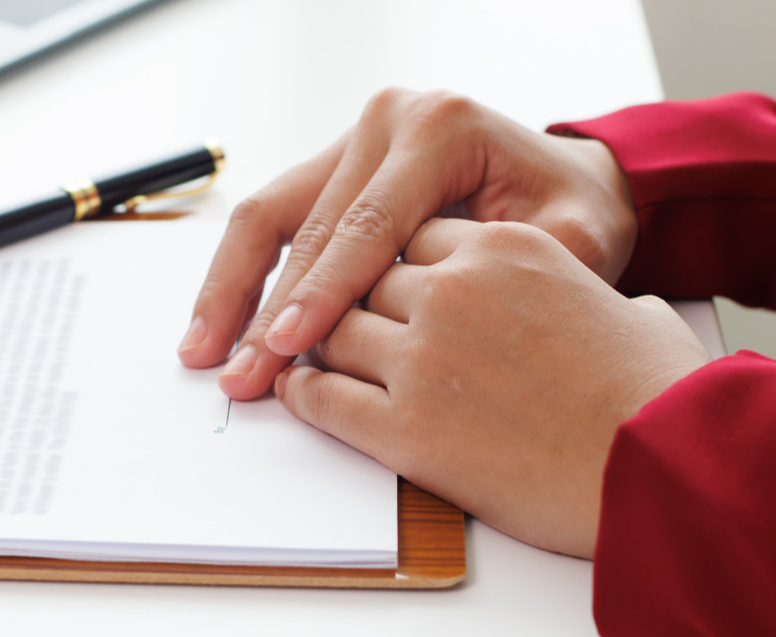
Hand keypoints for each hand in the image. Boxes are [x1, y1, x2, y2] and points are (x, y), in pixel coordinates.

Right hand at [177, 87, 637, 399]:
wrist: (562, 178)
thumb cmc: (570, 210)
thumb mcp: (574, 236)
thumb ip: (515, 270)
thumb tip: (427, 318)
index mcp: (438, 129)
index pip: (365, 223)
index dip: (323, 292)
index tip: (288, 349)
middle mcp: (386, 123)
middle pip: (306, 222)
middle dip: (266, 307)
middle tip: (239, 374)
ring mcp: (352, 140)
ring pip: (269, 215)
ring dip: (231, 289)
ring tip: (201, 353)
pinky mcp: (333, 166)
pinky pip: (276, 221)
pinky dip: (245, 277)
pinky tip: (221, 327)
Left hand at [274, 219, 710, 557]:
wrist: (669, 466)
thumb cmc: (659, 392)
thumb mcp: (625, 304)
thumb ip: (586, 288)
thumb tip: (608, 306)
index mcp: (506, 246)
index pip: (413, 234)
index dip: (391, 260)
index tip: (377, 277)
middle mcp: (455, 289)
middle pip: (364, 277)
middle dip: (344, 298)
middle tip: (319, 315)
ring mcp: (424, 356)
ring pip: (334, 331)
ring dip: (316, 342)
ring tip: (300, 353)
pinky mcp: (405, 427)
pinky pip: (324, 397)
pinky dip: (304, 394)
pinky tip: (295, 391)